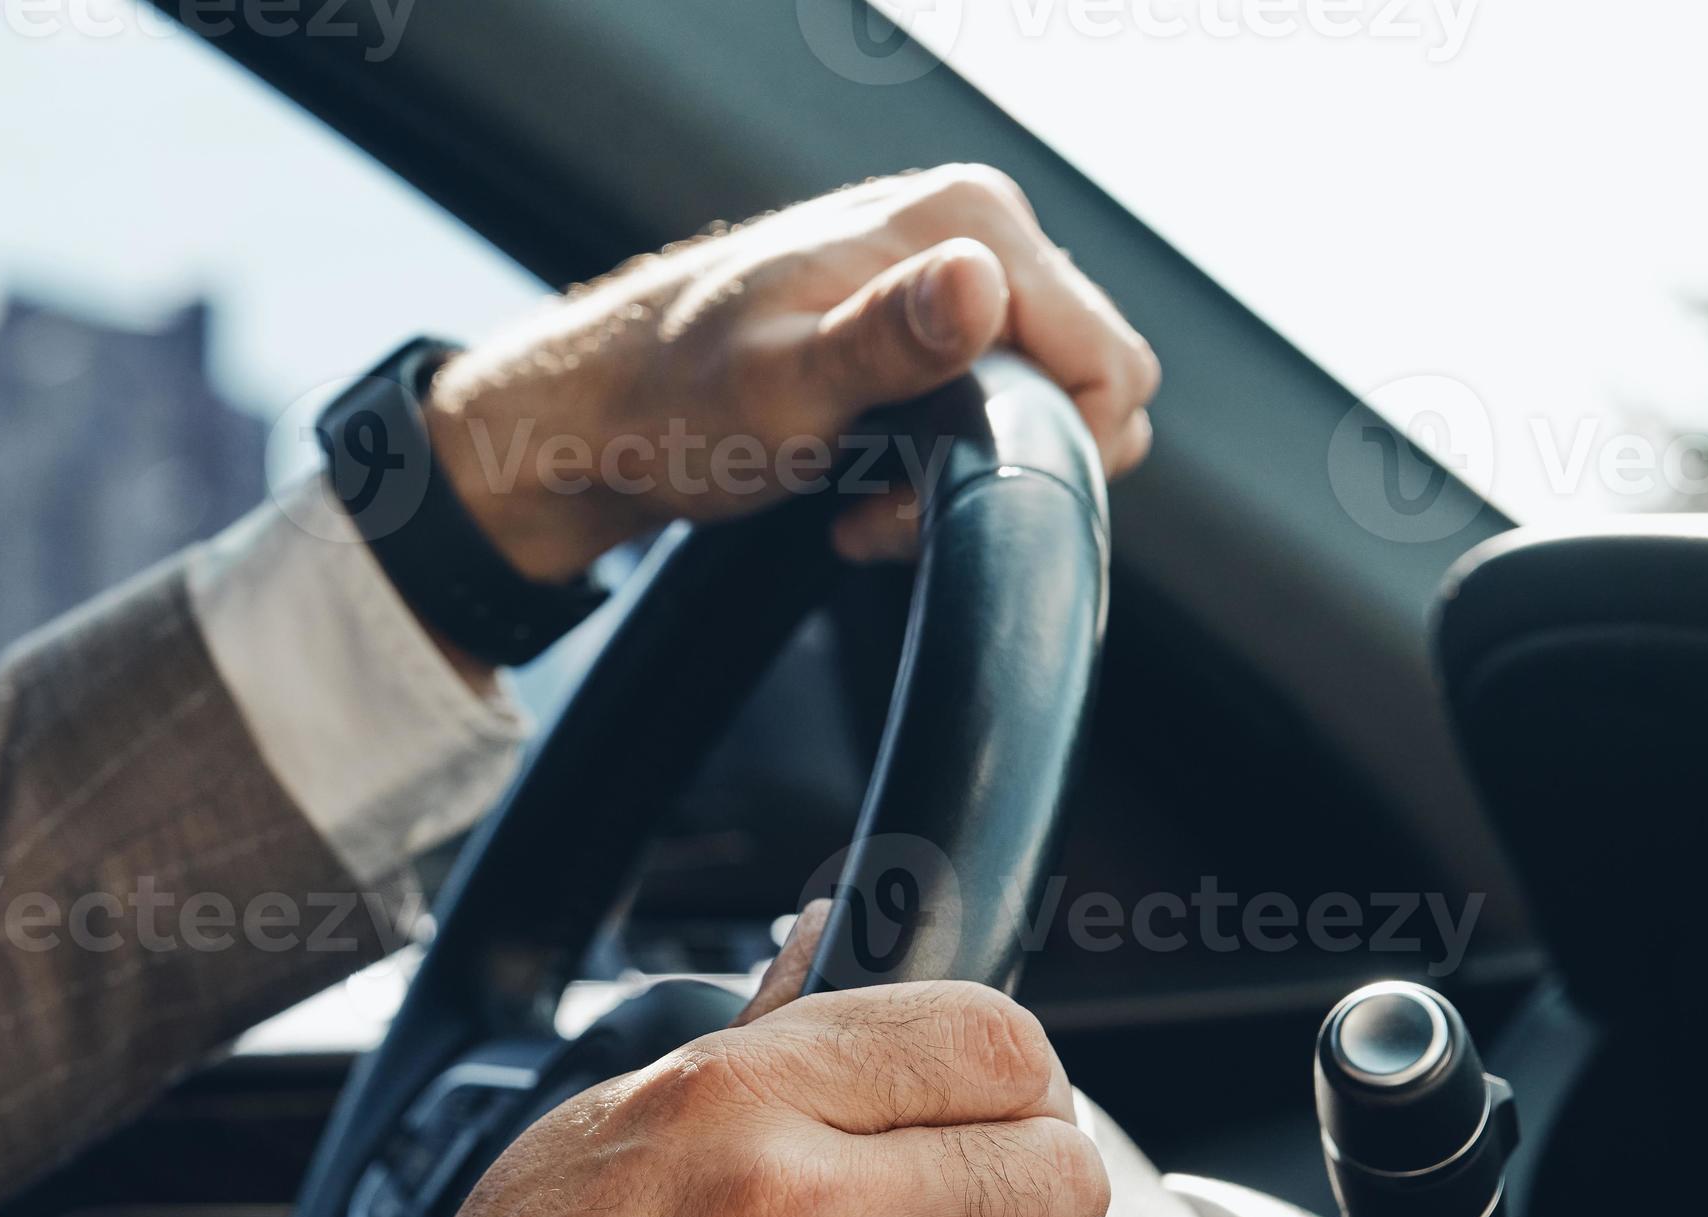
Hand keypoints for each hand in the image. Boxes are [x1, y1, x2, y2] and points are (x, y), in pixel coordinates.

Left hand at [427, 165, 1160, 579]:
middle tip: (889, 503)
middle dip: (1006, 469)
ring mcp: (955, 277)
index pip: (1110, 363)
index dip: (1043, 454)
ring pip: (1042, 411)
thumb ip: (886, 343)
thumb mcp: (782, 390)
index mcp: (966, 222)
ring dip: (966, 479)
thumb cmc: (673, 405)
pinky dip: (939, 468)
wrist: (597, 415)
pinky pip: (995, 412)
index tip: (935, 493)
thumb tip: (976, 286)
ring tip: (864, 495)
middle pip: (1089, 388)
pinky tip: (861, 482)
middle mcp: (974, 233)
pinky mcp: (932, 325)